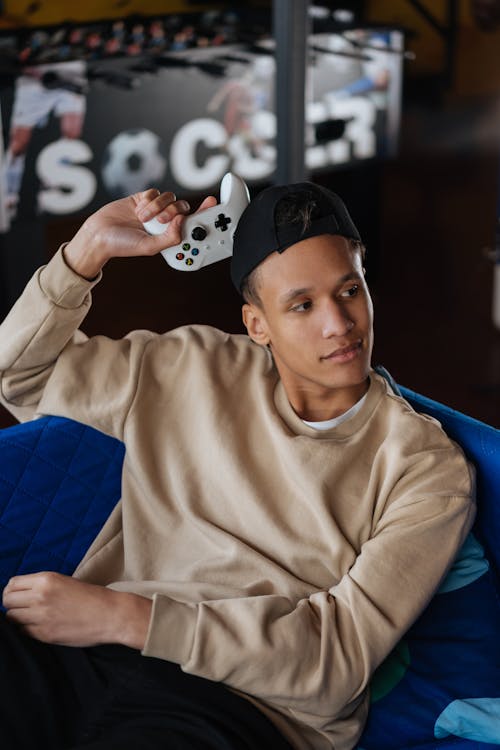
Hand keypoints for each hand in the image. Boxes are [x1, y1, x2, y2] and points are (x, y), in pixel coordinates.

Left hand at [2, 572, 151, 649]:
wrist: (111, 615)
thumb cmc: (91, 597)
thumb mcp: (65, 582)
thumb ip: (42, 586)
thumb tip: (19, 594)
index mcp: (46, 579)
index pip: (12, 584)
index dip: (13, 590)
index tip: (19, 595)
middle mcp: (40, 596)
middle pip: (7, 601)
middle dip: (12, 604)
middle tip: (23, 608)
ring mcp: (41, 617)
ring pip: (11, 617)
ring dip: (18, 618)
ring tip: (32, 617)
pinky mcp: (44, 634)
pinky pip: (22, 632)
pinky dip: (27, 629)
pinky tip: (40, 626)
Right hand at [64, 189, 216, 278]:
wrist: (99, 234)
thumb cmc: (122, 245)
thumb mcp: (149, 247)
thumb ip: (169, 238)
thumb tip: (183, 221)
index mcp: (168, 235)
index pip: (191, 222)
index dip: (203, 212)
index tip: (212, 202)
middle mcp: (164, 222)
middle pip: (182, 207)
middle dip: (174, 211)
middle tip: (162, 220)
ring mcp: (154, 209)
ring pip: (169, 198)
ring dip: (158, 207)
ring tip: (144, 218)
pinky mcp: (143, 198)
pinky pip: (154, 192)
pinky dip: (148, 200)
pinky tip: (138, 210)